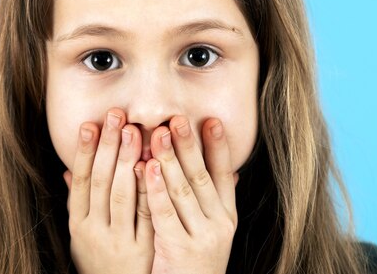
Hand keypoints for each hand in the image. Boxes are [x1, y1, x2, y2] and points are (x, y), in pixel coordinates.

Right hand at [63, 108, 153, 273]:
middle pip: (101, 181)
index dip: (85, 152)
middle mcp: (95, 231)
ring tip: (133, 131)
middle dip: (108, 146)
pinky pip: (145, 215)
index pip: (81, 181)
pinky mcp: (142, 249)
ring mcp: (118, 240)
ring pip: (121, 194)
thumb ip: (78, 202)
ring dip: (126, 160)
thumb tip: (68, 170)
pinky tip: (150, 166)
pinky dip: (146, 189)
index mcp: (79, 224)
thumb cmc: (100, 263)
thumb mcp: (82, 235)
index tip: (90, 124)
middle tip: (116, 116)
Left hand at [145, 116, 237, 273]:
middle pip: (201, 176)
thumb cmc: (195, 262)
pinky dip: (155, 188)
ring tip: (159, 134)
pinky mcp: (180, 249)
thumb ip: (216, 201)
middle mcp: (218, 223)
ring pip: (183, 190)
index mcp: (226, 215)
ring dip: (169, 159)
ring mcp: (201, 237)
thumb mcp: (211, 231)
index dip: (218, 147)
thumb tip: (230, 171)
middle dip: (189, 145)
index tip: (210, 120)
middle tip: (178, 118)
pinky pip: (164, 213)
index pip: (223, 174)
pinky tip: (146, 168)